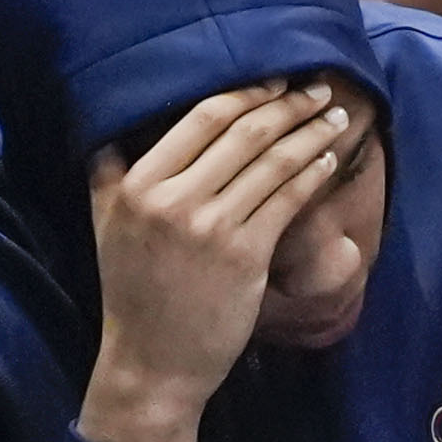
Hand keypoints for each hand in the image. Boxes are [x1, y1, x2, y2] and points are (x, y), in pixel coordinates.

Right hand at [79, 80, 354, 441]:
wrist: (152, 361)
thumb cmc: (133, 291)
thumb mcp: (106, 224)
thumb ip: (110, 172)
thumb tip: (115, 126)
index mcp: (136, 184)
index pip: (200, 119)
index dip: (246, 93)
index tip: (276, 80)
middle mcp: (171, 198)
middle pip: (242, 132)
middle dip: (288, 104)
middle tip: (319, 88)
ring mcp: (210, 226)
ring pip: (272, 162)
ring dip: (311, 133)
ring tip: (335, 117)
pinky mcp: (245, 255)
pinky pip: (287, 200)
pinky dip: (313, 173)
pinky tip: (329, 159)